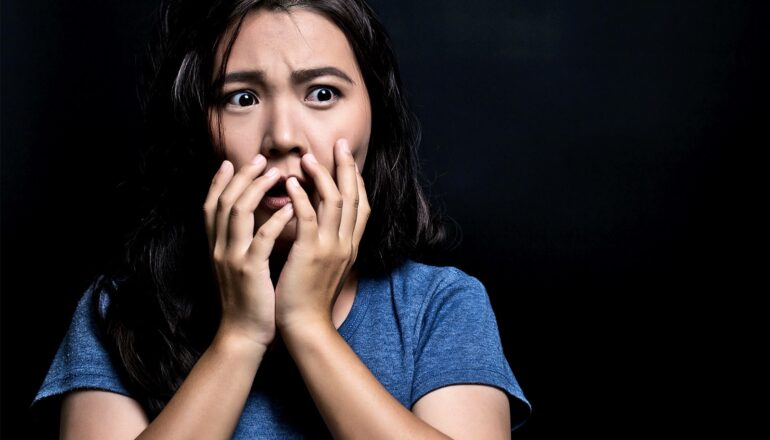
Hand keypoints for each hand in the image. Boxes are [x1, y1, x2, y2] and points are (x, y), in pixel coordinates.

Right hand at [203, 155, 294, 347]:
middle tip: (260, 158)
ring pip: (237, 212)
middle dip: (241, 176)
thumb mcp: (238, 267)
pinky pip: (261, 239)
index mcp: (216, 247)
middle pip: (224, 201)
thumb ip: (241, 244)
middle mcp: (219, 249)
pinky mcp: (250, 271)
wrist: (243, 335)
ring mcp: (232, 259)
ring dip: (256, 188)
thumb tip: (253, 222)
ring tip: (276, 173)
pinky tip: (290, 208)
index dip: (218, 182)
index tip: (231, 162)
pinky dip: (275, 221)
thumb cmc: (249, 300)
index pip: (211, 205)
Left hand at [274, 139, 369, 331]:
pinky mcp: (311, 253)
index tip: (346, 160)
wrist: (305, 326)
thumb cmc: (310, 298)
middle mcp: (346, 244)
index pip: (361, 206)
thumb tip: (318, 222)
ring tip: (309, 157)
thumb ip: (326, 243)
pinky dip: (303, 197)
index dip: (355, 180)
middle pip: (354, 196)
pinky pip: (310, 218)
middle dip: (347, 168)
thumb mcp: (326, 266)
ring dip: (323, 176)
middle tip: (339, 143)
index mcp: (350, 247)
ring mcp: (332, 248)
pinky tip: (293, 183)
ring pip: (335, 202)